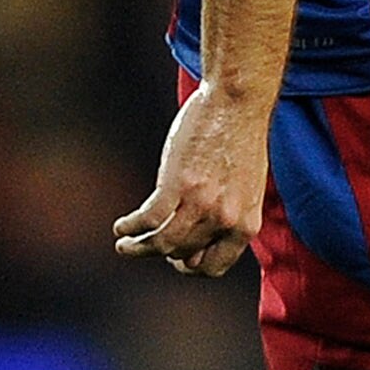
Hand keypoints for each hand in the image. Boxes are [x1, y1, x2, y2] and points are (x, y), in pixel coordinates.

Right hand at [112, 82, 270, 278]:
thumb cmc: (242, 137)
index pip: (214, 266)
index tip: (177, 258)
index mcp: (246, 224)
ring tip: (124, 244)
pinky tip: (122, 225)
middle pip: (182, 254)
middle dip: (162, 254)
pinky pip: (148, 219)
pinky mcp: (176, 185)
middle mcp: (224, 220)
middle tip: (146, 246)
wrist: (238, 102)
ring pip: (162, 243)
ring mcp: (200, 204)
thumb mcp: (247, 186)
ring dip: (138, 248)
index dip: (191, 267)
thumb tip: (203, 229)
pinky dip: (131, 227)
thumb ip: (229, 212)